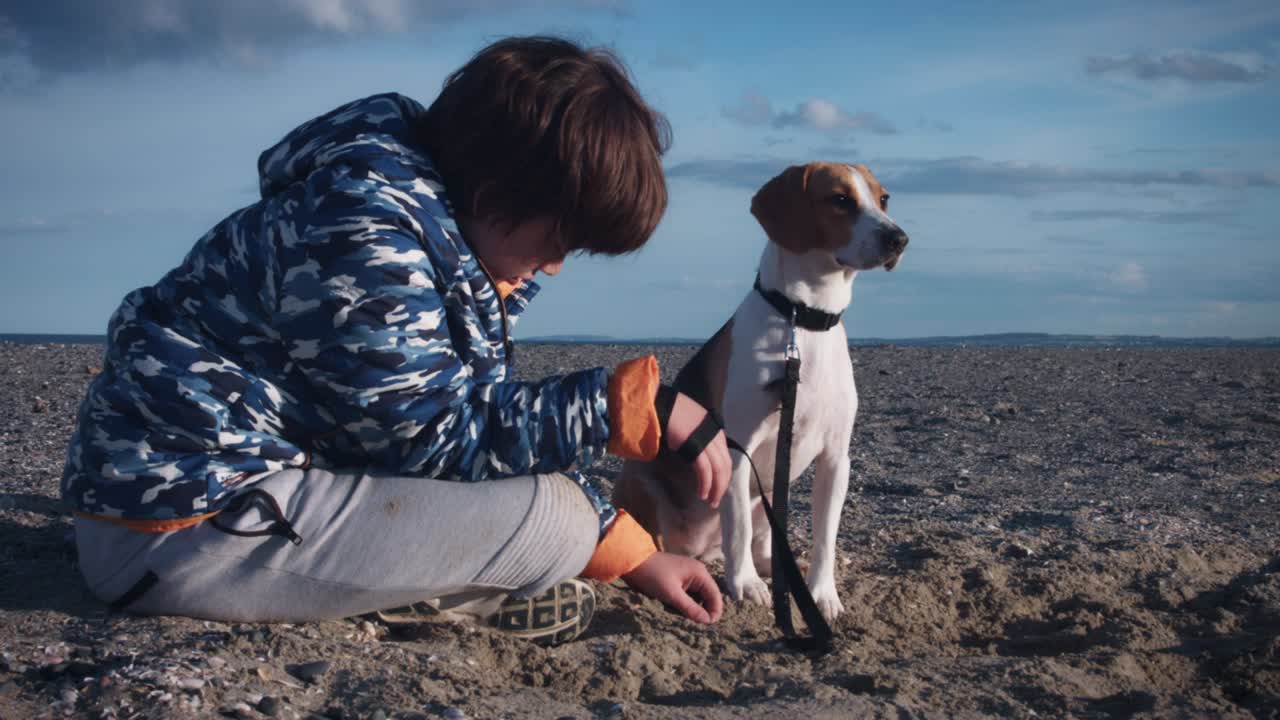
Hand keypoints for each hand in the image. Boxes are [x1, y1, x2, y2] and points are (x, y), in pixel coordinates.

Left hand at [621, 551, 723, 623]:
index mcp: (699, 573)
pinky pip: (687, 596)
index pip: (715, 595)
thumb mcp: (672, 594)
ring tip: (683, 618)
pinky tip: (675, 610)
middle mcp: (697, 573)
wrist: (632, 562)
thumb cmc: (652, 575)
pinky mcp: (678, 581)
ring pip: (697, 598)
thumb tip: (707, 621)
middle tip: (693, 624)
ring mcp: (687, 577)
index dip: (714, 611)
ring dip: (692, 609)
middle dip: (703, 611)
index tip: (706, 626)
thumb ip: (691, 608)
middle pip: (707, 597)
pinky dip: (683, 605)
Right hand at [664, 392, 730, 507]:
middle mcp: (714, 435)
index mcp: (714, 429)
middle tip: (716, 499)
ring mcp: (706, 440)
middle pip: (725, 465)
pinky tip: (702, 493)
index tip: (718, 485)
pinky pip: (705, 470)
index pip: (725, 456)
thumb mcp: (689, 423)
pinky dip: (705, 484)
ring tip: (710, 501)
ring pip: (718, 470)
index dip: (723, 473)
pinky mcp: (696, 446)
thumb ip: (697, 435)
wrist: (658, 403)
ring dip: (716, 488)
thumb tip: (696, 452)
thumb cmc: (669, 412)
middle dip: (722, 484)